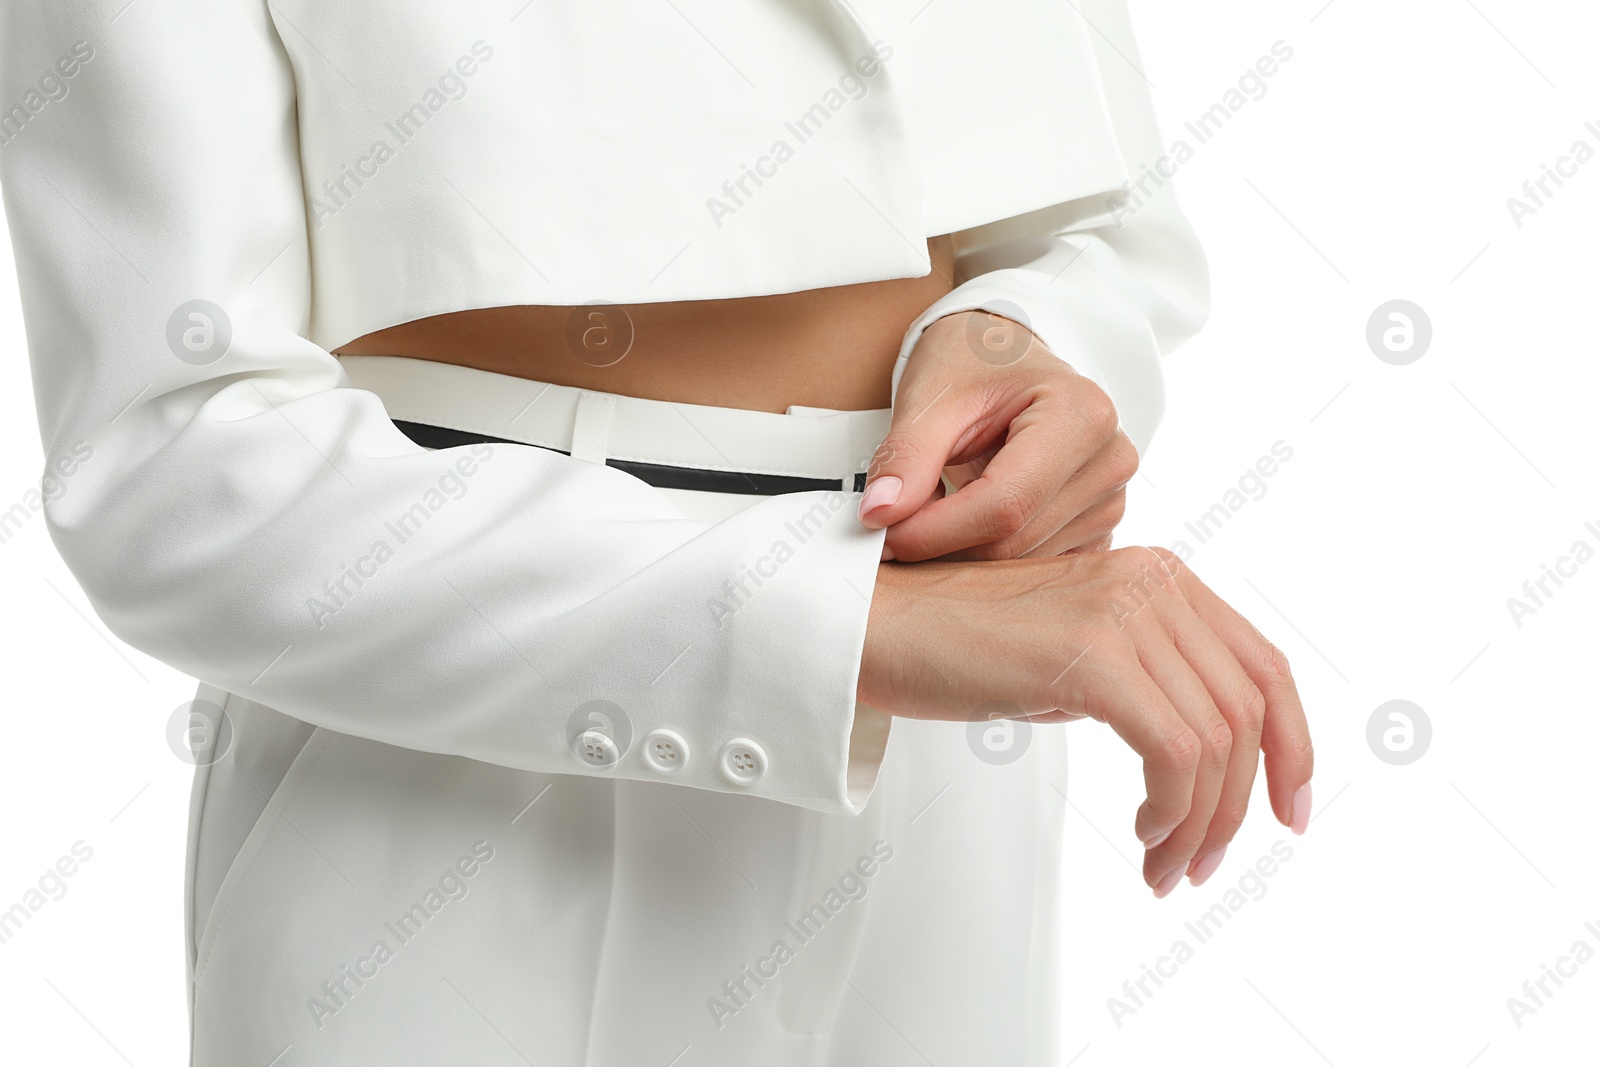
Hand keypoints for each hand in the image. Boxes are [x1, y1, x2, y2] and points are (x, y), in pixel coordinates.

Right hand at [857, 546, 1314, 896]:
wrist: (874, 626)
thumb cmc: (954, 643)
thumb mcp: (1072, 649)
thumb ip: (1139, 676)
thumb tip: (1195, 753)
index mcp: (1159, 578)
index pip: (1264, 668)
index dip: (1293, 747)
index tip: (1290, 810)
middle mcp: (1153, 583)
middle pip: (1249, 712)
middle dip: (1238, 806)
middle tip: (1203, 864)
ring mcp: (1124, 613)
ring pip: (1214, 740)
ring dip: (1198, 823)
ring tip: (1163, 865)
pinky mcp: (1091, 655)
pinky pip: (1174, 750)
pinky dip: (1172, 807)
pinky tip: (1144, 830)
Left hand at [859, 310, 1138, 560]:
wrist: (1003, 358)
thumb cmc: (975, 363)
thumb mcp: (931, 397)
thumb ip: (906, 457)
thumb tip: (881, 515)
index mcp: (1080, 415)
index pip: (1006, 504)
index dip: (936, 530)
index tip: (883, 532)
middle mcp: (1108, 461)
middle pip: (1013, 542)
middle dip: (941, 546)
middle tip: (891, 529)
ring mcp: (1109, 500)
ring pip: (1020, 565)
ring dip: (961, 555)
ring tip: (931, 514)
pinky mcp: (1096, 529)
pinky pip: (1036, 571)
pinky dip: (987, 563)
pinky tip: (962, 530)